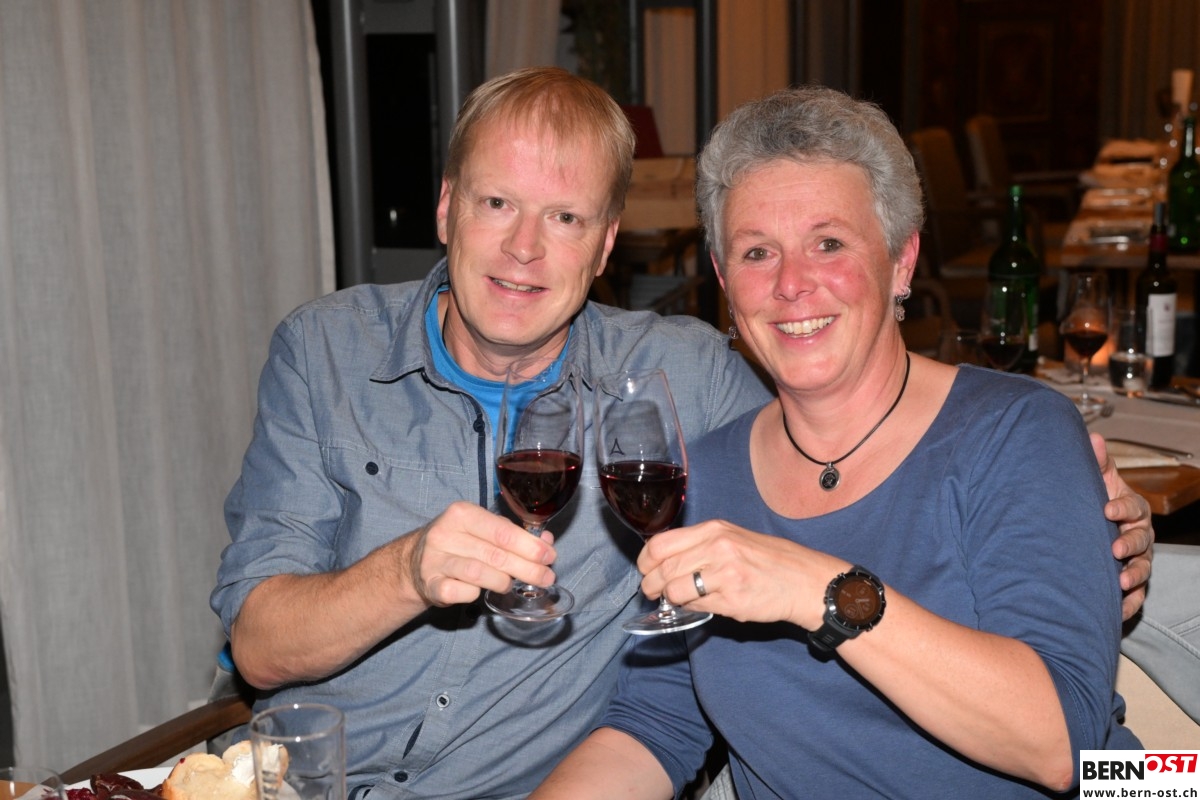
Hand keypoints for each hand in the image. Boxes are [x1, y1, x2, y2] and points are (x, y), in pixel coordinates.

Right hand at [400, 501, 557, 607]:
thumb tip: (546, 544)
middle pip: (496, 554)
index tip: (549, 557)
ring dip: (503, 581)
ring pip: (480, 574)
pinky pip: (462, 593)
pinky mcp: (431, 585)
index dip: (530, 546)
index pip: (503, 531)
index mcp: (461, 513)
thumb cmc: (458, 543)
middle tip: (546, 577)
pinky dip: (477, 594)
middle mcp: (445, 534)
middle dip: (527, 568)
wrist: (415, 562)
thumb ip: (512, 534)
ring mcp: (435, 560)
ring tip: (512, 584)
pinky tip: (481, 592)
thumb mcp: (482, 530)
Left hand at [637, 519, 840, 629]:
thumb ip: (700, 545)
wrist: (805, 581)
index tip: (646, 570)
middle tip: (652, 592)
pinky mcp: (732, 599)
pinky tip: (702, 604)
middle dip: (651, 585)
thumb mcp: (733, 538)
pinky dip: (691, 608)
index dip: (645, 561)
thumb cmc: (769, 561)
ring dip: (669, 599)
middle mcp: (717, 547)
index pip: (660, 543)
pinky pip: (696, 606)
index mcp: (714, 529)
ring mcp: (725, 573)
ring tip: (675, 601)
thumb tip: (664, 563)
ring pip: (674, 590)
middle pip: (663, 568)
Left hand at [1091, 433, 1153, 620]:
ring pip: (1143, 569)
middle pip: (1142, 540)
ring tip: (1122, 582)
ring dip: (1134, 576)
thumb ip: (1097, 462)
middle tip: (1115, 549)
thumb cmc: (1096, 502)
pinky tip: (1117, 611)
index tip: (1106, 508)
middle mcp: (1139, 535)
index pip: (1133, 507)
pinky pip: (1136, 596)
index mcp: (1132, 509)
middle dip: (1130, 545)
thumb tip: (1093, 437)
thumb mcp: (1098, 481)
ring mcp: (1137, 560)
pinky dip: (1129, 604)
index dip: (1122, 507)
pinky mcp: (1131, 582)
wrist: (1090, 526)